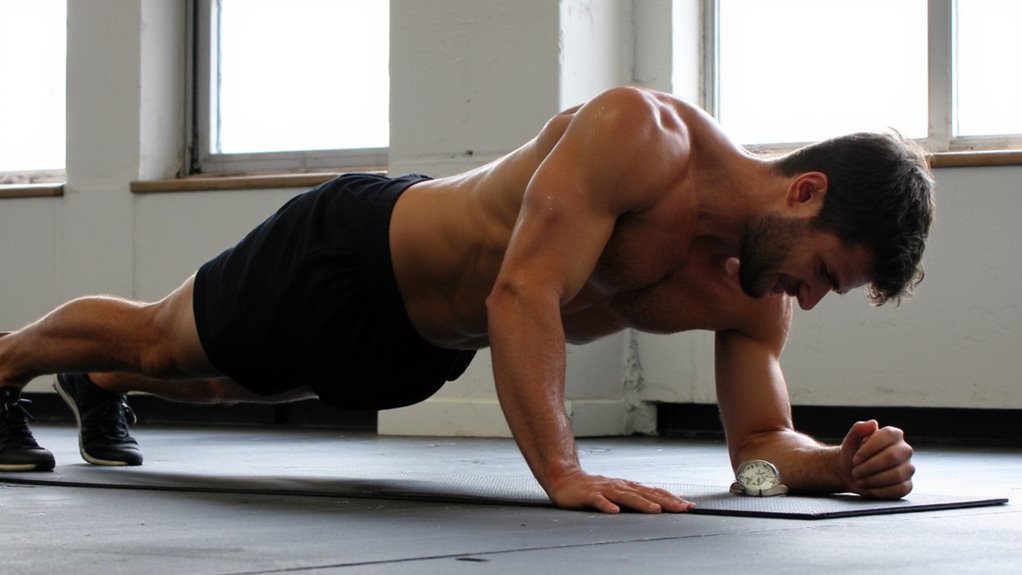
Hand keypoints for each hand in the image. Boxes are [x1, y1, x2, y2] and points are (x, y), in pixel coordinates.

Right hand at [545, 470, 694, 513]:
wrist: (564, 478)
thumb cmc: (593, 488)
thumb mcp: (617, 493)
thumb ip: (634, 499)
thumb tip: (657, 506)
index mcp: (627, 486)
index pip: (654, 491)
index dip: (672, 498)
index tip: (688, 506)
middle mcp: (619, 485)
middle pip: (646, 493)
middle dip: (665, 501)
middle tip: (682, 508)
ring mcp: (604, 489)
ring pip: (626, 496)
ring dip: (641, 503)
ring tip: (656, 510)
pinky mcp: (589, 495)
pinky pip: (599, 501)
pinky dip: (607, 506)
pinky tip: (615, 512)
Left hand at [839, 420, 914, 498]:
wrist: (850, 472)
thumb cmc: (853, 454)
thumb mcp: (851, 439)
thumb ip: (859, 429)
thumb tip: (872, 423)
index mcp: (894, 434)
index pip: (887, 437)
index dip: (869, 449)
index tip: (855, 458)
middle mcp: (905, 450)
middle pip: (892, 457)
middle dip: (869, 466)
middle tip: (855, 472)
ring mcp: (908, 468)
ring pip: (896, 474)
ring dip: (873, 479)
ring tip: (859, 480)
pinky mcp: (907, 485)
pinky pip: (899, 490)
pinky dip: (880, 491)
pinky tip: (868, 488)